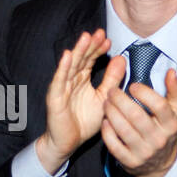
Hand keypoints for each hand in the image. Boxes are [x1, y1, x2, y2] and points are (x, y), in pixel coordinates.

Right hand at [35, 29, 123, 174]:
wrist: (69, 142)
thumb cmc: (85, 121)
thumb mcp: (104, 98)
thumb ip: (112, 79)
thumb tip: (121, 58)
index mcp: (82, 79)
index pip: (90, 60)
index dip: (98, 49)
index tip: (108, 40)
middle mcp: (71, 80)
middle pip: (81, 59)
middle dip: (90, 46)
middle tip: (100, 33)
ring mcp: (61, 87)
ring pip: (70, 66)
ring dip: (77, 51)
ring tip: (86, 38)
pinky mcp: (54, 98)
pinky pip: (59, 81)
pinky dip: (62, 68)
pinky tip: (67, 56)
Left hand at [101, 67, 176, 176]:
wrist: (161, 165)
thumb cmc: (166, 131)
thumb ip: (175, 91)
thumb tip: (171, 72)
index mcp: (171, 124)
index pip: (159, 106)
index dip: (144, 93)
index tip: (133, 85)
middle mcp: (159, 139)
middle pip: (136, 116)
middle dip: (120, 100)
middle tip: (112, 91)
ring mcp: (144, 152)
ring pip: (123, 129)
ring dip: (111, 113)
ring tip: (106, 102)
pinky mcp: (130, 162)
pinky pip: (114, 145)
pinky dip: (107, 131)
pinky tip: (105, 120)